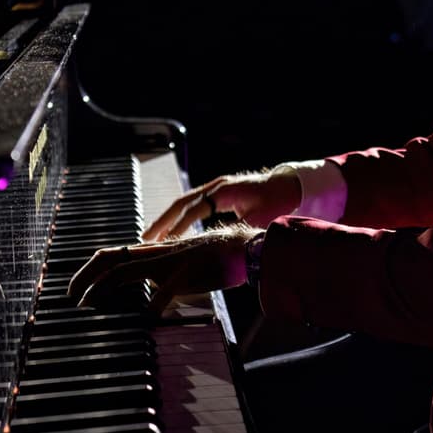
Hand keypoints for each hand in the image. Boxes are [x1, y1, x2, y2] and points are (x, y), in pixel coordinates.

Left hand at [68, 225, 257, 316]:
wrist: (241, 247)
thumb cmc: (210, 261)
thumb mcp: (177, 269)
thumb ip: (158, 278)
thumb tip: (143, 296)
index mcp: (151, 254)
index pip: (111, 255)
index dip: (88, 270)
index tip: (74, 289)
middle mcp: (154, 254)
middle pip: (110, 260)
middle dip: (85, 277)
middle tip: (72, 298)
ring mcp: (169, 262)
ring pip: (127, 271)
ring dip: (104, 288)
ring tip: (91, 305)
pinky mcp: (187, 272)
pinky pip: (166, 288)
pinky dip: (154, 303)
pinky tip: (147, 317)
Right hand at [143, 170, 302, 241]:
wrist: (286, 184)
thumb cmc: (275, 201)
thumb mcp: (258, 219)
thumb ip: (238, 231)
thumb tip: (220, 247)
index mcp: (225, 191)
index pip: (195, 208)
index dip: (179, 225)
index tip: (166, 241)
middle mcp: (215, 186)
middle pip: (181, 202)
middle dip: (162, 220)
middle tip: (146, 238)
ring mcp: (214, 187)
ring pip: (183, 202)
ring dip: (166, 218)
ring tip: (150, 235)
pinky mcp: (215, 192)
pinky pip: (190, 204)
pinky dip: (177, 216)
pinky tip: (169, 229)